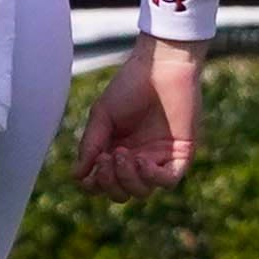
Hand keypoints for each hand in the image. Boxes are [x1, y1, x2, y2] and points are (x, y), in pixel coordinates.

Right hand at [76, 41, 203, 195]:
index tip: (91, 168)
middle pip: (122, 193)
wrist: (162, 65)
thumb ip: (90, 146)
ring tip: (124, 153)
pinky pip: (168, 181)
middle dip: (110, 182)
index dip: (95, 185)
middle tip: (107, 157)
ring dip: (128, 179)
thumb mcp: (102, 116)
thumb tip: (77, 177)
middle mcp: (138, 159)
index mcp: (116, 152)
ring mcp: (159, 158)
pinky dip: (151, 177)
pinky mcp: (181, 154)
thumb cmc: (130, 86)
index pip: (103, 185)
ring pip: (143, 191)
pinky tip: (142, 160)